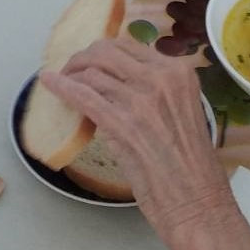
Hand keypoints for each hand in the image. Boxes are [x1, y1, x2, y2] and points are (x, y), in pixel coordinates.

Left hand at [41, 37, 249, 249]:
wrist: (199, 203)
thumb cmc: (193, 169)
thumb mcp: (183, 114)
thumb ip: (155, 93)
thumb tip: (117, 84)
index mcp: (179, 74)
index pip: (129, 46)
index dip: (102, 53)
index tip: (90, 62)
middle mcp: (161, 79)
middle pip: (106, 53)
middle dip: (83, 59)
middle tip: (71, 71)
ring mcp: (141, 100)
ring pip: (92, 74)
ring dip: (71, 76)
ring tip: (62, 83)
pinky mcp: (122, 124)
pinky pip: (83, 96)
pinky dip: (62, 88)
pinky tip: (50, 84)